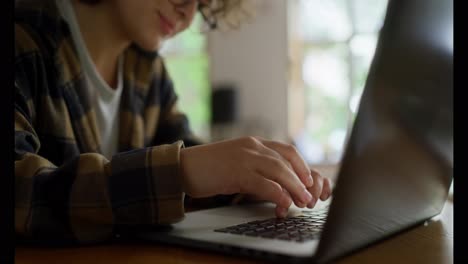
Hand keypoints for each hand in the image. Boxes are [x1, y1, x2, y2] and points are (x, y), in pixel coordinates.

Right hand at [180, 137, 331, 216]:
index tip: (309, 181)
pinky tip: (284, 203)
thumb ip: (256, 168)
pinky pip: (264, 183)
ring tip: (303, 201)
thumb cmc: (209, 167)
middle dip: (302, 180)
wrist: (182, 166)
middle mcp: (252, 146)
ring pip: (279, 170)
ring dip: (295, 187)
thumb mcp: (237, 162)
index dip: (302, 166)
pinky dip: (278, 193)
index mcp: (254, 143)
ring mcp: (245, 157)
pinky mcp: (237, 172)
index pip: (287, 150)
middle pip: (287, 160)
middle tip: (309, 197)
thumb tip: (276, 185)